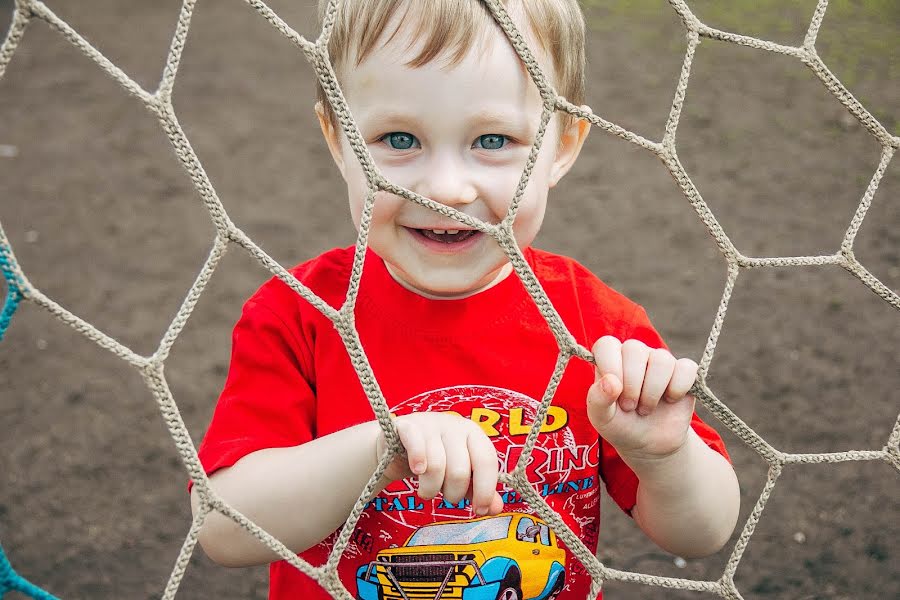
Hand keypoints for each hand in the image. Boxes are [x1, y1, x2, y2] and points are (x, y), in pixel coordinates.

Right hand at [375, 412, 503, 515]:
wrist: (398, 443)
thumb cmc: (435, 459)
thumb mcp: (459, 474)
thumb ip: (478, 490)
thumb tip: (496, 508)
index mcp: (473, 433)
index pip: (487, 460)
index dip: (485, 489)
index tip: (479, 510)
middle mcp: (454, 425)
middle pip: (460, 470)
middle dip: (453, 493)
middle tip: (445, 495)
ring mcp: (430, 424)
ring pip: (436, 466)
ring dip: (430, 489)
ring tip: (427, 490)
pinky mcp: (407, 427)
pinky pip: (416, 447)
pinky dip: (417, 463)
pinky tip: (417, 470)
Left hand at [586, 336, 697, 461]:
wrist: (648, 444)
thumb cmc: (620, 425)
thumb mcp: (601, 417)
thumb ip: (598, 398)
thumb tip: (610, 381)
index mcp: (610, 359)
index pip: (606, 344)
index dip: (610, 366)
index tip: (614, 391)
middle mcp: (635, 354)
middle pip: (634, 349)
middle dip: (632, 384)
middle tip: (630, 406)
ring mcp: (660, 361)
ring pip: (661, 359)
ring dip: (653, 390)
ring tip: (646, 407)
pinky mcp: (684, 372)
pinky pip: (686, 368)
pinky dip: (678, 388)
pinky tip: (670, 400)